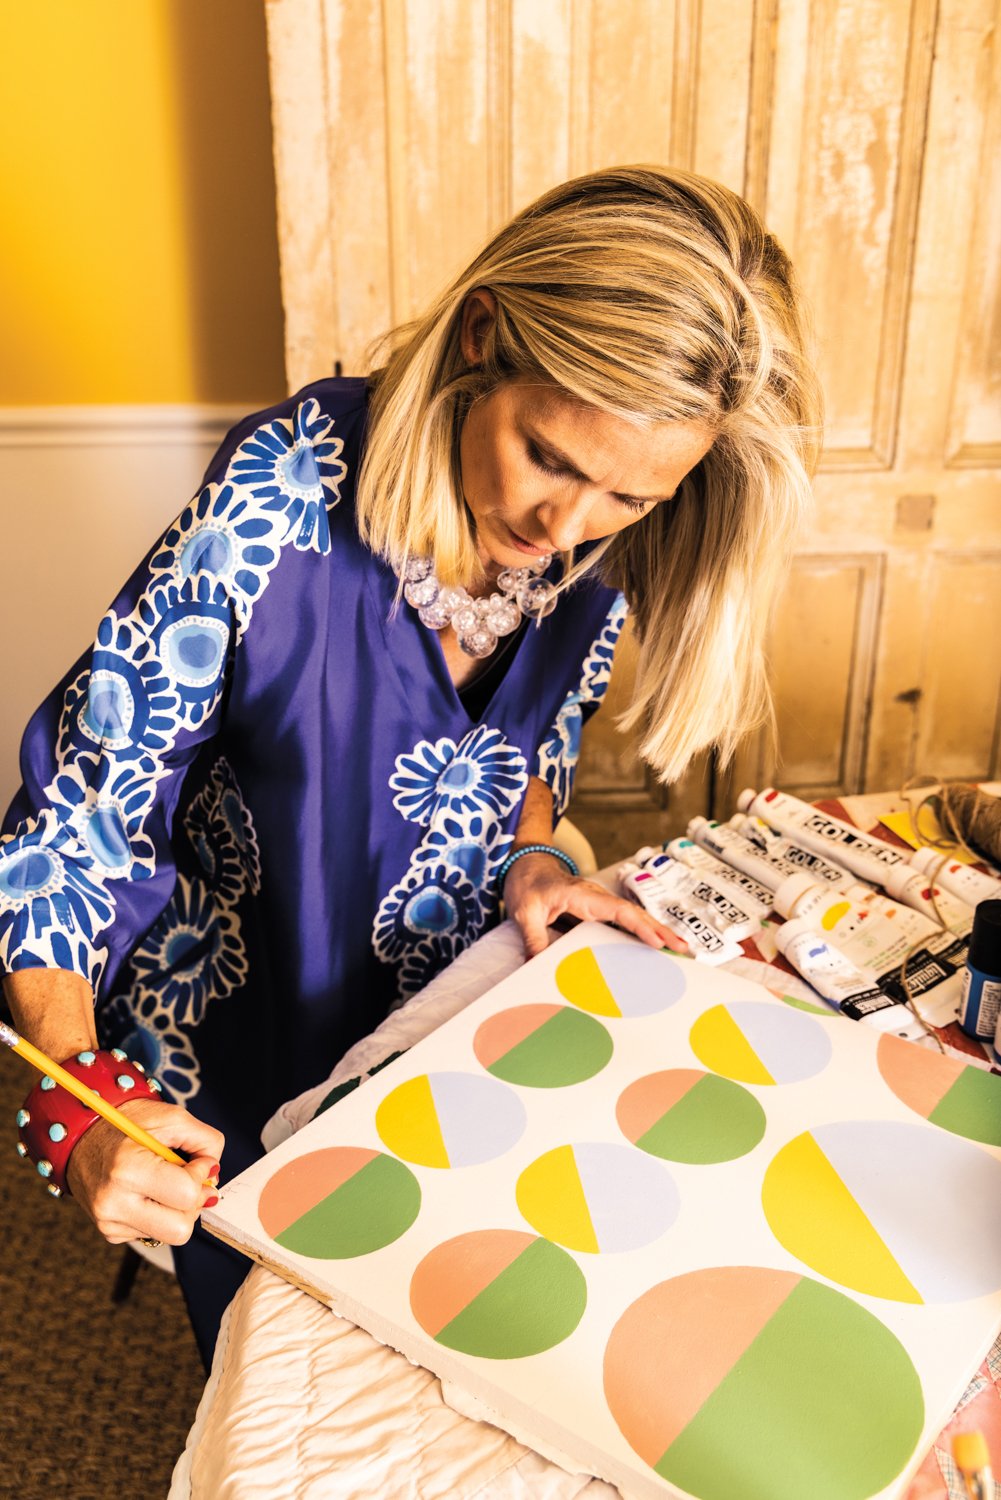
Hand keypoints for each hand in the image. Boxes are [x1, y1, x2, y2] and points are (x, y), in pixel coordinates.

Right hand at [66, 1097, 224, 1245]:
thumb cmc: (128, 1123)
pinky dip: (161, 1213)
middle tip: (189, 1179)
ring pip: (171, 1234)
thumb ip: (206, 1142)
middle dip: (194, 1202)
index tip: (199, 1161)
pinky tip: (148, 1191)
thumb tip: (215, 1175)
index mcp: (126, 1170)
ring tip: (165, 1181)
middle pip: (181, 1229)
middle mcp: (113, 1203)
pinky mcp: (110, 1232)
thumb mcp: (173, 1118)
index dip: (203, 1175)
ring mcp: (109, 1222)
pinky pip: (154, 1233)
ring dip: (179, 1209)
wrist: (84, 1135)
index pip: (187, 1194)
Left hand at [504, 852, 687, 959]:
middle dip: (661, 931)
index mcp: (582, 895)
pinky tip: (653, 948)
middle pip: (635, 915)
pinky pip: (622, 923)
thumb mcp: (525, 911)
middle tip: (686, 949)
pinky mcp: (596, 912)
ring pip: (632, 919)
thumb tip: (537, 965)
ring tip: (680, 951)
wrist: (526, 864)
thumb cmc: (527, 882)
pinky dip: (640, 934)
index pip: (618, 910)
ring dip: (656, 933)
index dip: (640, 926)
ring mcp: (599, 905)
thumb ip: (533, 938)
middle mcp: (596, 899)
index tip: (658, 941)